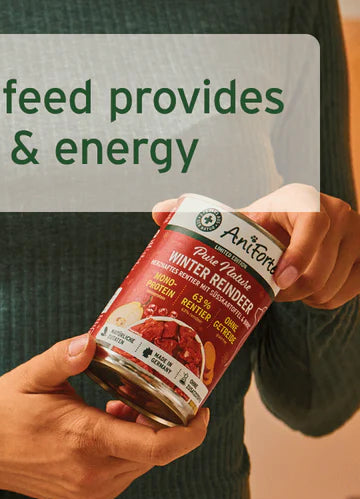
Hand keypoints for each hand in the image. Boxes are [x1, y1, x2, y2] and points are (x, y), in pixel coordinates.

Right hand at [0, 334, 209, 498]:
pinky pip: (123, 476)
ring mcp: (90, 493)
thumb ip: (66, 357)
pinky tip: (103, 432)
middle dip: (160, 424)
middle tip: (144, 396)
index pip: (159, 447)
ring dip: (140, 439)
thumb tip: (93, 340)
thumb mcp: (33, 375)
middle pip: (154, 453)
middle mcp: (93, 473)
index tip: (201, 411)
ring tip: (115, 410)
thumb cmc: (4, 412)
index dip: (191, 432)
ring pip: (140, 465)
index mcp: (86, 439)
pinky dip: (124, 454)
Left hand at [153, 185, 359, 309]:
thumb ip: (197, 216)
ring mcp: (359, 234)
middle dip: (294, 290)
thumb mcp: (235, 222)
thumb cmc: (259, 230)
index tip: (278, 281)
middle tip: (271, 291)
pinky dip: (326, 299)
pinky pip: (349, 292)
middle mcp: (339, 210)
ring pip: (335, 285)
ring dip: (307, 297)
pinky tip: (309, 290)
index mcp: (303, 199)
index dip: (300, 255)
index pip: (315, 223)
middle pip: (324, 266)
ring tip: (288, 287)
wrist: (295, 232)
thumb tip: (158, 210)